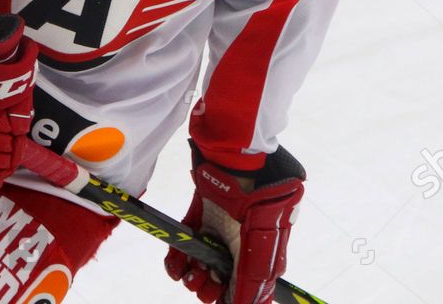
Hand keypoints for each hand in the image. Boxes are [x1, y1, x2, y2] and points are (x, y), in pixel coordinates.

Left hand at [166, 143, 304, 303]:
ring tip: (191, 270)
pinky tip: (177, 261)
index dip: (233, 298)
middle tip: (206, 278)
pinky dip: (177, 260)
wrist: (232, 153)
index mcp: (263, 250)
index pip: (251, 289)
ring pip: (201, 272)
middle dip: (210, 289)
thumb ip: (256, 270)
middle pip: (222, 285)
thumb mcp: (265, 230)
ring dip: (192, 277)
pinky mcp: (200, 223)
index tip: (222, 298)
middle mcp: (240, 246)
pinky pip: (185, 251)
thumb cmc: (257, 187)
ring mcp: (218, 236)